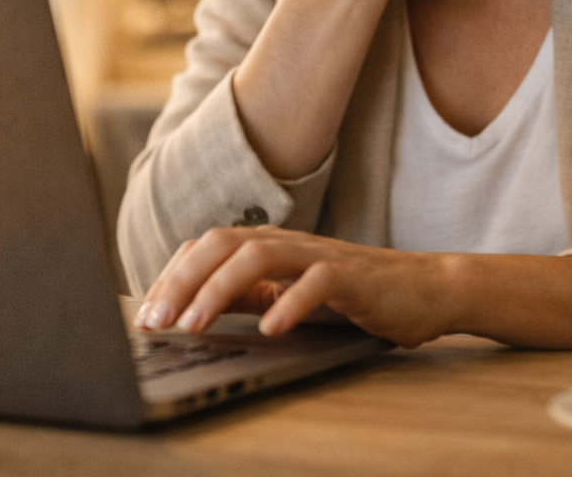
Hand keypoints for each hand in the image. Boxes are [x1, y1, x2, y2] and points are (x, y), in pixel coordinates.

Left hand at [133, 226, 454, 347]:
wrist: (425, 290)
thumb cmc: (354, 296)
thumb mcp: (290, 295)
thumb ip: (248, 295)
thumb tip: (193, 308)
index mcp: (269, 245)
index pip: (206, 248)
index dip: (171, 275)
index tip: (145, 314)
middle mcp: (289, 243)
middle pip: (223, 244)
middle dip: (183, 280)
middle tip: (157, 321)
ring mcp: (321, 255)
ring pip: (260, 255)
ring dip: (220, 288)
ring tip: (195, 324)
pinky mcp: (354, 277)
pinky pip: (317, 282)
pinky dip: (290, 304)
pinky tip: (271, 329)